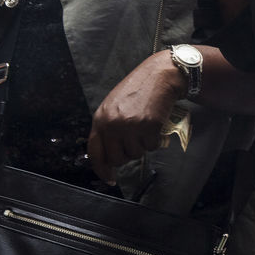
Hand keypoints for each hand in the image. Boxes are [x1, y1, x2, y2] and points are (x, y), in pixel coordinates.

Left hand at [87, 52, 186, 185]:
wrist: (158, 76)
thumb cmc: (137, 90)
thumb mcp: (113, 106)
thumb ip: (108, 128)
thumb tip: (108, 155)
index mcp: (100, 118)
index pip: (95, 152)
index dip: (102, 169)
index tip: (109, 179)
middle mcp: (113, 123)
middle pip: (117, 159)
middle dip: (126, 155)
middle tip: (134, 140)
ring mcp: (130, 125)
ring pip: (135, 154)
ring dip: (142, 145)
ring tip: (143, 127)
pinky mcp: (149, 127)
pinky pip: (151, 147)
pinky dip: (155, 140)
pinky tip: (154, 124)